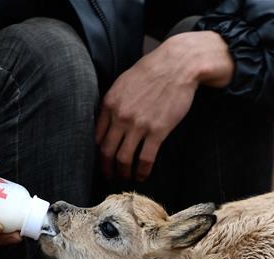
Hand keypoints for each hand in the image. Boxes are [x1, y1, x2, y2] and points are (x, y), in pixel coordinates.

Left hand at [96, 31, 233, 180]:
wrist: (177, 66)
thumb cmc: (152, 72)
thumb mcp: (124, 83)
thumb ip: (114, 102)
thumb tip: (109, 119)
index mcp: (109, 103)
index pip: (96, 136)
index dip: (98, 152)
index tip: (102, 159)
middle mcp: (120, 116)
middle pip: (107, 151)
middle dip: (107, 167)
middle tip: (110, 175)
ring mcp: (139, 125)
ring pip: (124, 158)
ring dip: (124, 172)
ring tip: (127, 177)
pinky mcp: (157, 131)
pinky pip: (145, 158)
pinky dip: (142, 171)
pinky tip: (143, 176)